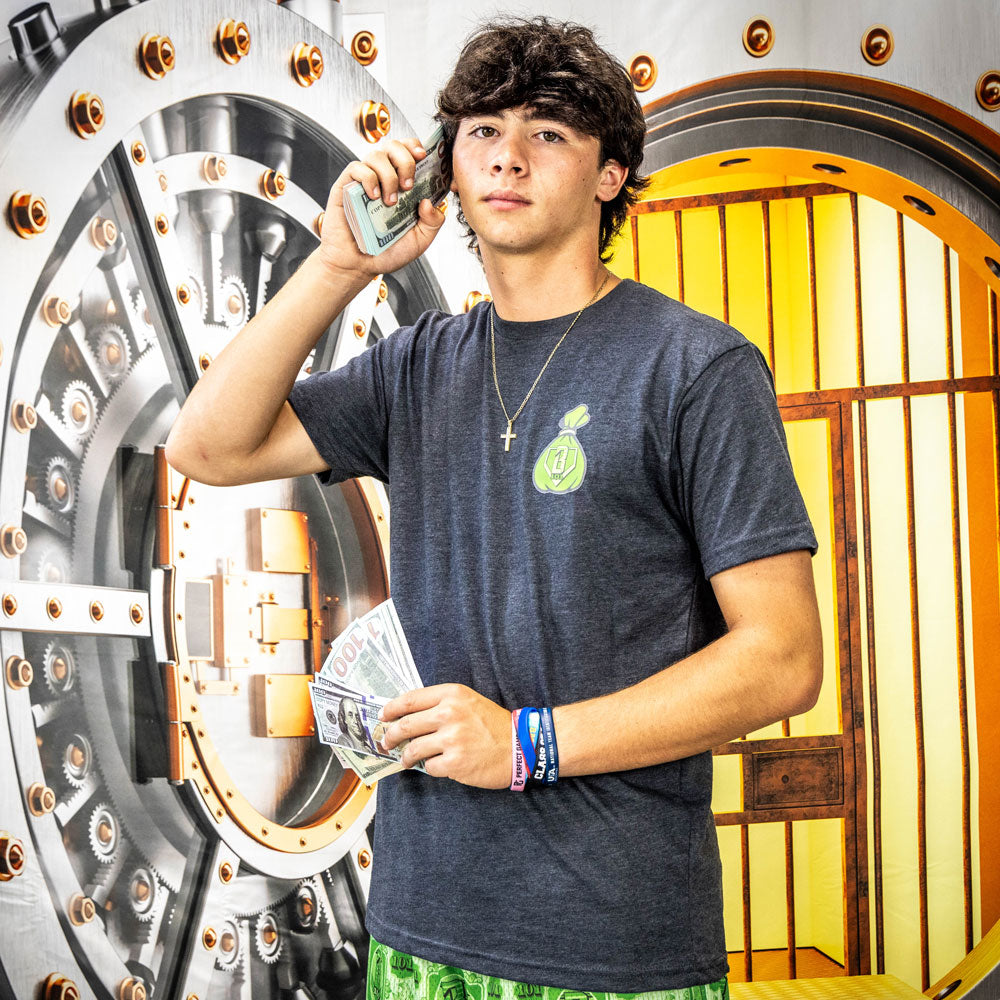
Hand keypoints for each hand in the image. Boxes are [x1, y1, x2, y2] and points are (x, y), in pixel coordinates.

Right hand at [315, 137, 446, 280]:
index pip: (409, 151)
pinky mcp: (346, 186)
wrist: (357, 265)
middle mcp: (384, 178)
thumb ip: (432, 222)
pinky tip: (373, 197)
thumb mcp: (419, 241)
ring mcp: (364, 180)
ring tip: (389, 202)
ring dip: (388, 175)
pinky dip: (369, 179)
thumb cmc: (385, 252)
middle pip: (394, 146)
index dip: (416, 147)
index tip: (423, 157)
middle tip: (407, 186)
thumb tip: (430, 202)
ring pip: (376, 155)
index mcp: (402, 185)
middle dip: (405, 160)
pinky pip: (357, 167)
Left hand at [378, 684, 510, 788]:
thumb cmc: (493, 724)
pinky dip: (430, 767)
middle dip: (390, 736)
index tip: (383, 716)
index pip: (410, 700)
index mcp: (452, 694)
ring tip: (407, 759)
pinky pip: (429, 767)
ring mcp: (452, 739)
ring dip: (406, 756)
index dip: (391, 709)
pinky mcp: (455, 762)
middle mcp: (450, 714)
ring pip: (413, 749)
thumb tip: (407, 716)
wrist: (520, 746)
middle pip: (405, 725)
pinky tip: (439, 765)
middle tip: (386, 742)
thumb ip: (441, 703)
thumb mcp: (468, 701)